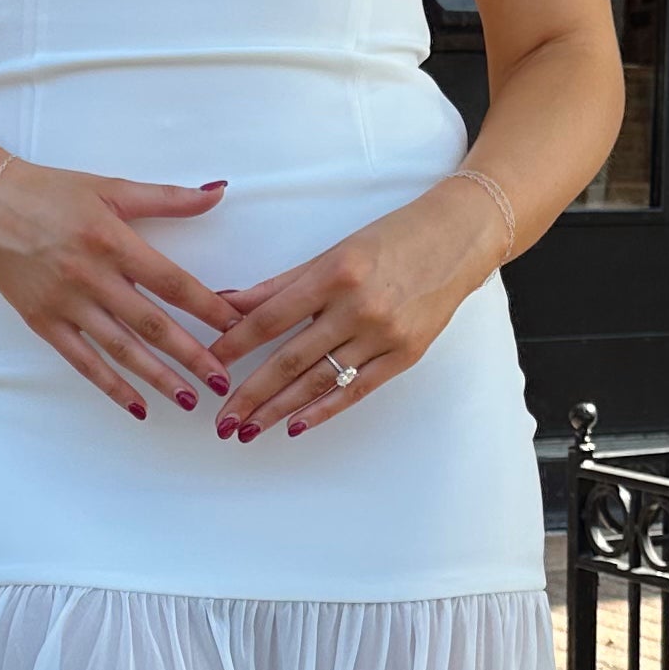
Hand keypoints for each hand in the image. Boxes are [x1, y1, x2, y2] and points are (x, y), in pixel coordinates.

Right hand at [0, 153, 247, 417]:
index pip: (172, 282)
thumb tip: (217, 192)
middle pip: (151, 324)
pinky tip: (138, 406)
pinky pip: (83, 362)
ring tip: (189, 399)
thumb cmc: (51, 193)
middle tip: (222, 380)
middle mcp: (90, 276)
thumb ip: (167, 198)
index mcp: (112, 240)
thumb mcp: (110, 187)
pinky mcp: (43, 322)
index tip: (237, 327)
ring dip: (158, 377)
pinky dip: (111, 386)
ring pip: (120, 349)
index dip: (207, 307)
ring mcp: (65, 304)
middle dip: (191, 355)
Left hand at [207, 178, 503, 439]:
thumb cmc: (392, 239)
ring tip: (248, 430)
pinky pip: (357, 389)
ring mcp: (385, 333)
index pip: (271, 317)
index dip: (235, 345)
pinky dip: (323, 410)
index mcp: (335, 273)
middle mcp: (358, 306)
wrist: (459, 239)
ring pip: (321, 381)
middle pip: (291, 358)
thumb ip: (280, 285)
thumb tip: (227, 304)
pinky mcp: (406, 354)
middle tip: (222, 421)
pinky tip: (294, 426)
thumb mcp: (333, 252)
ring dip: (280, 410)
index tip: (209, 365)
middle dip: (251, 394)